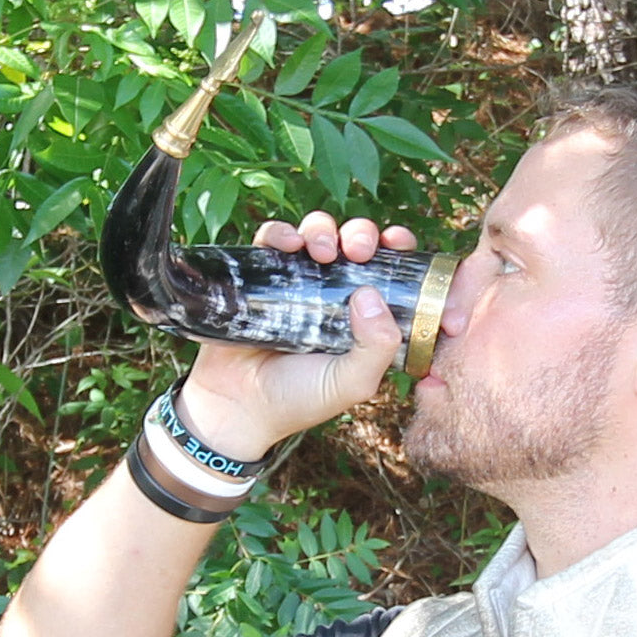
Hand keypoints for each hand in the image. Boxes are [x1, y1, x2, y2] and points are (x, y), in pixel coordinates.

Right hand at [178, 212, 417, 459]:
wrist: (237, 407)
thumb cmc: (300, 399)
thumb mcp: (352, 382)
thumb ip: (377, 348)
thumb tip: (371, 294)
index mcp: (364, 315)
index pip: (391, 269)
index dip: (399, 249)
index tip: (398, 241)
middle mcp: (334, 292)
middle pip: (355, 242)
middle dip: (361, 234)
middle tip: (357, 250)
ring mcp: (296, 281)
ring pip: (317, 232)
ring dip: (324, 230)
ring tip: (321, 251)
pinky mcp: (259, 275)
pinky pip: (272, 238)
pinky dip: (281, 232)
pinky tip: (288, 244)